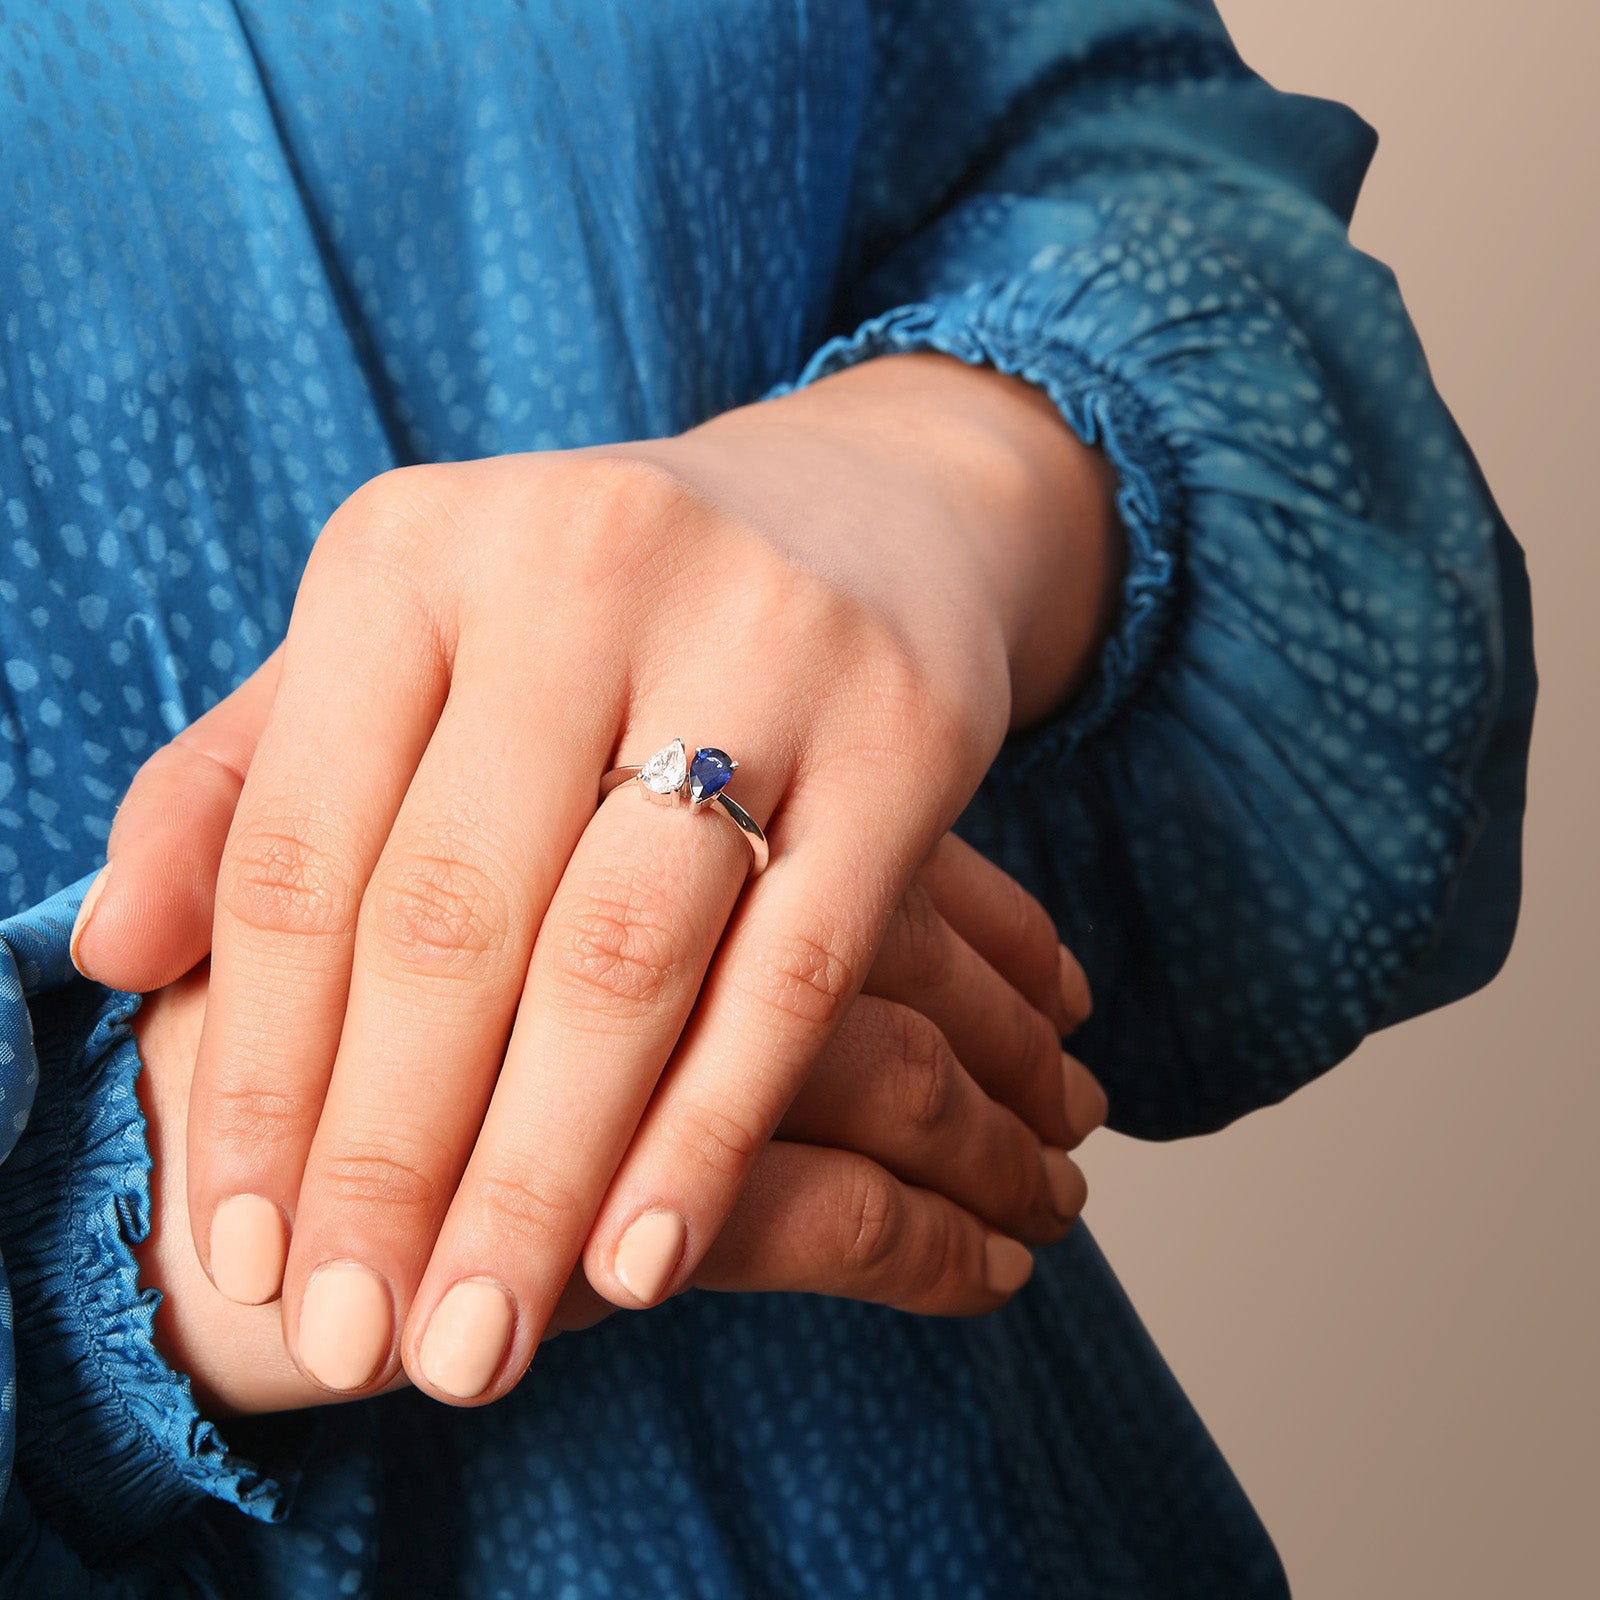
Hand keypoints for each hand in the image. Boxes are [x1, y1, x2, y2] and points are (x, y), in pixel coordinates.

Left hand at [78, 350, 1120, 1401]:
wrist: (861, 517)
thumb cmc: (597, 614)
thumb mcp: (406, 646)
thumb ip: (243, 782)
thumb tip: (108, 959)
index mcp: (415, 548)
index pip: (299, 854)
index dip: (259, 1074)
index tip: (245, 1247)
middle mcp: (579, 566)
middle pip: (452, 920)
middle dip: (390, 1161)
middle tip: (352, 1339)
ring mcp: (761, 640)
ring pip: (621, 960)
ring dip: (537, 1181)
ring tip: (479, 1347)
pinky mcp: (906, 734)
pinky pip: (795, 970)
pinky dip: (710, 1130)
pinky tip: (644, 1261)